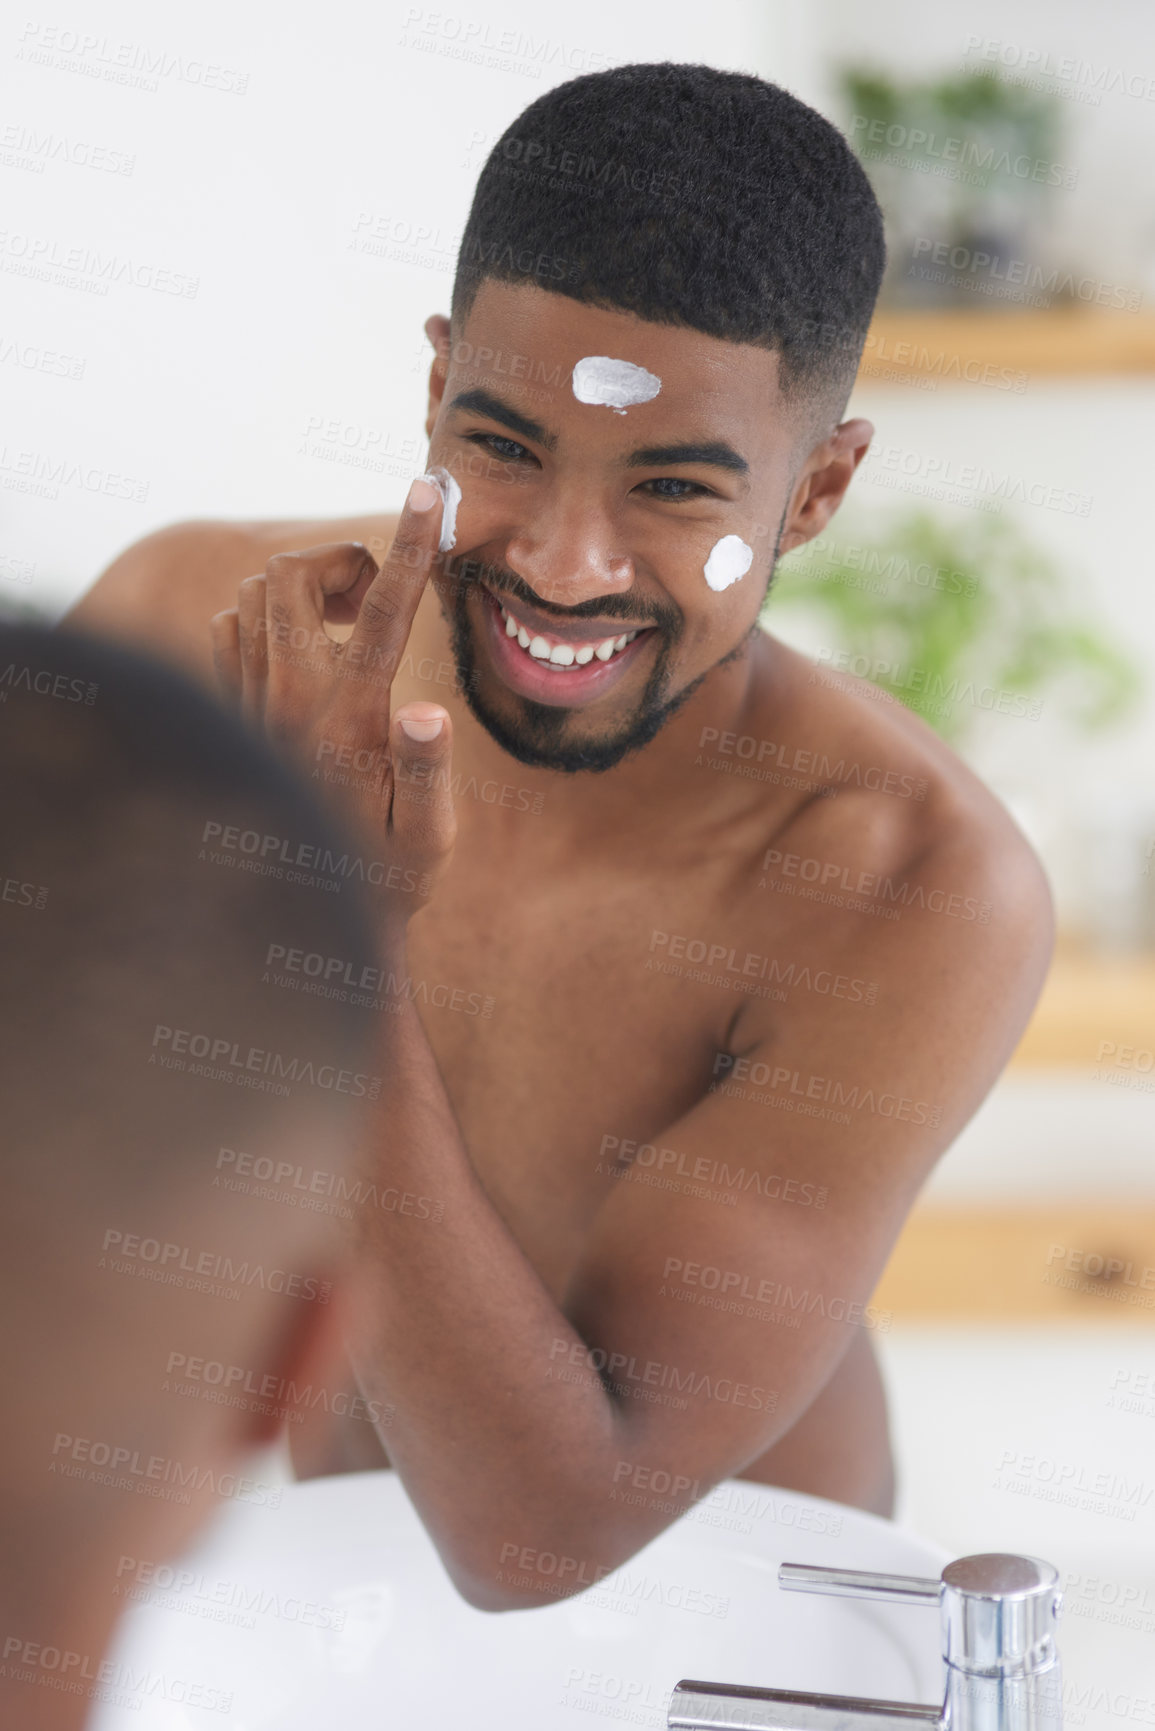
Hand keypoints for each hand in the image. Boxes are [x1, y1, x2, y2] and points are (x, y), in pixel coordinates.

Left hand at [209, 476, 455, 928]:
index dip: (412, 542)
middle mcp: (291, 699)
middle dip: (342, 564)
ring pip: (255, 595)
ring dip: (305, 588)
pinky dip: (266, 615)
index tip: (431, 489)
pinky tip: (303, 651)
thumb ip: (427, 770)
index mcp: (352, 717)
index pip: (387, 609)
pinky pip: (229, 627)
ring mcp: (253, 703)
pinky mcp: (232, 712)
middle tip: (380, 601)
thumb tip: (426, 714)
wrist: (305, 910)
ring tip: (350, 627)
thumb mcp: (428, 836)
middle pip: (294, 577)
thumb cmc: (387, 875)